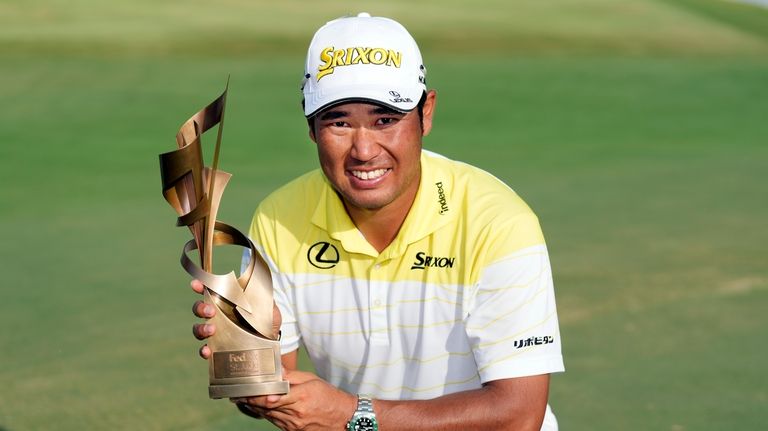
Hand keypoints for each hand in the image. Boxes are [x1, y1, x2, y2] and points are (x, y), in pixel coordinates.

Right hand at [190, 279, 282, 358]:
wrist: (272, 347)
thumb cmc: (267, 324)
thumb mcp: (270, 309)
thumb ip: (264, 298)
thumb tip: (260, 288)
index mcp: (228, 302)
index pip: (211, 291)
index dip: (200, 286)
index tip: (195, 284)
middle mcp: (219, 316)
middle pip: (199, 309)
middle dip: (200, 308)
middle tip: (211, 311)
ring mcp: (217, 333)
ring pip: (198, 329)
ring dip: (201, 328)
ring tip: (212, 330)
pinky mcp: (218, 349)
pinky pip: (205, 350)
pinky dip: (203, 350)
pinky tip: (207, 350)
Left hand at [235, 369, 356, 430]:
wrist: (343, 418)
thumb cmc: (329, 396)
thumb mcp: (312, 380)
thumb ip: (292, 377)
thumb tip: (276, 372)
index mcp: (301, 397)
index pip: (271, 398)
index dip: (255, 396)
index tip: (244, 391)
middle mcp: (296, 413)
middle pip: (266, 408)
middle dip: (251, 401)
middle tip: (238, 394)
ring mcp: (294, 425)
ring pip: (268, 416)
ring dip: (256, 408)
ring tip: (245, 399)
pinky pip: (275, 422)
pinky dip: (267, 414)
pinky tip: (261, 408)